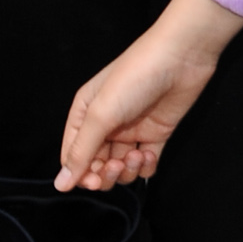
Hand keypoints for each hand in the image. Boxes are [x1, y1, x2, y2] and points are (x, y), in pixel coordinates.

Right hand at [58, 0, 242, 191]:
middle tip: (115, 167)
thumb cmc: (136, 76)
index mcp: (86, 113)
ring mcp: (131, 129)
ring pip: (120, 167)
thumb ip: (81, 150)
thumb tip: (61, 184)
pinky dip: (145, 167)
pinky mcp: (155, 133)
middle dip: (105, 174)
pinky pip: (144, 163)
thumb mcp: (101, 113)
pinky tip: (149, 155)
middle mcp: (106, 122)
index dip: (80, 173)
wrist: (182, 57)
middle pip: (96, 165)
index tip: (93, 180)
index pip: (72, 155)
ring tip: (136, 155)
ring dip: (126, 170)